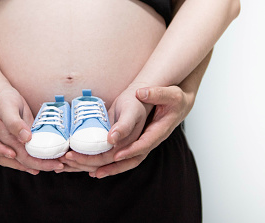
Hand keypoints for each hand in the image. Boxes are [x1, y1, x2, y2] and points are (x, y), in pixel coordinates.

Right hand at [0, 84, 38, 173]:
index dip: (0, 149)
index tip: (13, 153)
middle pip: (0, 156)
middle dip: (18, 163)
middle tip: (35, 167)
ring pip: (6, 157)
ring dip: (22, 164)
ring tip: (40, 168)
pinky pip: (10, 151)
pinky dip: (22, 157)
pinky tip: (36, 160)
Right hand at [0, 87, 63, 171]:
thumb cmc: (3, 100)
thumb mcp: (7, 109)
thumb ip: (14, 123)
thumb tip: (26, 138)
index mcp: (4, 139)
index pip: (21, 158)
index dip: (34, 163)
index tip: (49, 165)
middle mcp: (7, 145)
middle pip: (25, 162)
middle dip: (42, 166)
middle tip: (60, 166)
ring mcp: (13, 143)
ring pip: (26, 161)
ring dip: (41, 164)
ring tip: (57, 164)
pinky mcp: (19, 140)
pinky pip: (28, 153)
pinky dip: (38, 158)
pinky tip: (49, 159)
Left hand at [59, 84, 152, 175]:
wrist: (137, 99)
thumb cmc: (136, 103)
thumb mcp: (131, 112)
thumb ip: (124, 126)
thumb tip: (112, 139)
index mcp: (134, 146)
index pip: (114, 158)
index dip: (96, 161)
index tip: (79, 160)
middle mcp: (126, 151)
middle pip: (104, 163)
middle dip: (85, 163)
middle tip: (67, 158)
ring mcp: (118, 149)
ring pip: (100, 163)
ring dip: (82, 164)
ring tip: (65, 163)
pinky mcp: (110, 144)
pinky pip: (98, 155)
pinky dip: (85, 158)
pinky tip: (73, 159)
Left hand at [60, 85, 192, 177]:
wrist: (174, 102)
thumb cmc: (173, 98)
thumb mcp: (170, 94)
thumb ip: (156, 93)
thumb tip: (141, 93)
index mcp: (159, 131)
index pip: (144, 145)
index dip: (130, 150)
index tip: (116, 155)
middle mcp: (149, 141)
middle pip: (132, 159)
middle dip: (112, 166)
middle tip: (95, 170)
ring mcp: (141, 142)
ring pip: (125, 161)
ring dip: (108, 167)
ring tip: (90, 172)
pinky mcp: (133, 140)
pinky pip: (121, 155)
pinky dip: (108, 161)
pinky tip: (93, 164)